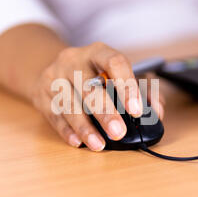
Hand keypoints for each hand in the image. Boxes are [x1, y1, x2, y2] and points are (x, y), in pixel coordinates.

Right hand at [30, 42, 164, 150]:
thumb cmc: (94, 75)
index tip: (136, 110)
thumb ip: (143, 90)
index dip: (126, 86)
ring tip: (99, 145)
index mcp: (97, 52)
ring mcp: (54, 77)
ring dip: (85, 127)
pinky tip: (78, 142)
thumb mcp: (117, 74)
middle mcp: (73, 61)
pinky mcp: (41, 95)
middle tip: (118, 132)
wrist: (54, 69)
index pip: (114, 62)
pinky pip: (54, 116)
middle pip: (89, 87)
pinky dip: (67, 131)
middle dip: (105, 112)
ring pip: (69, 104)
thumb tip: (156, 112)